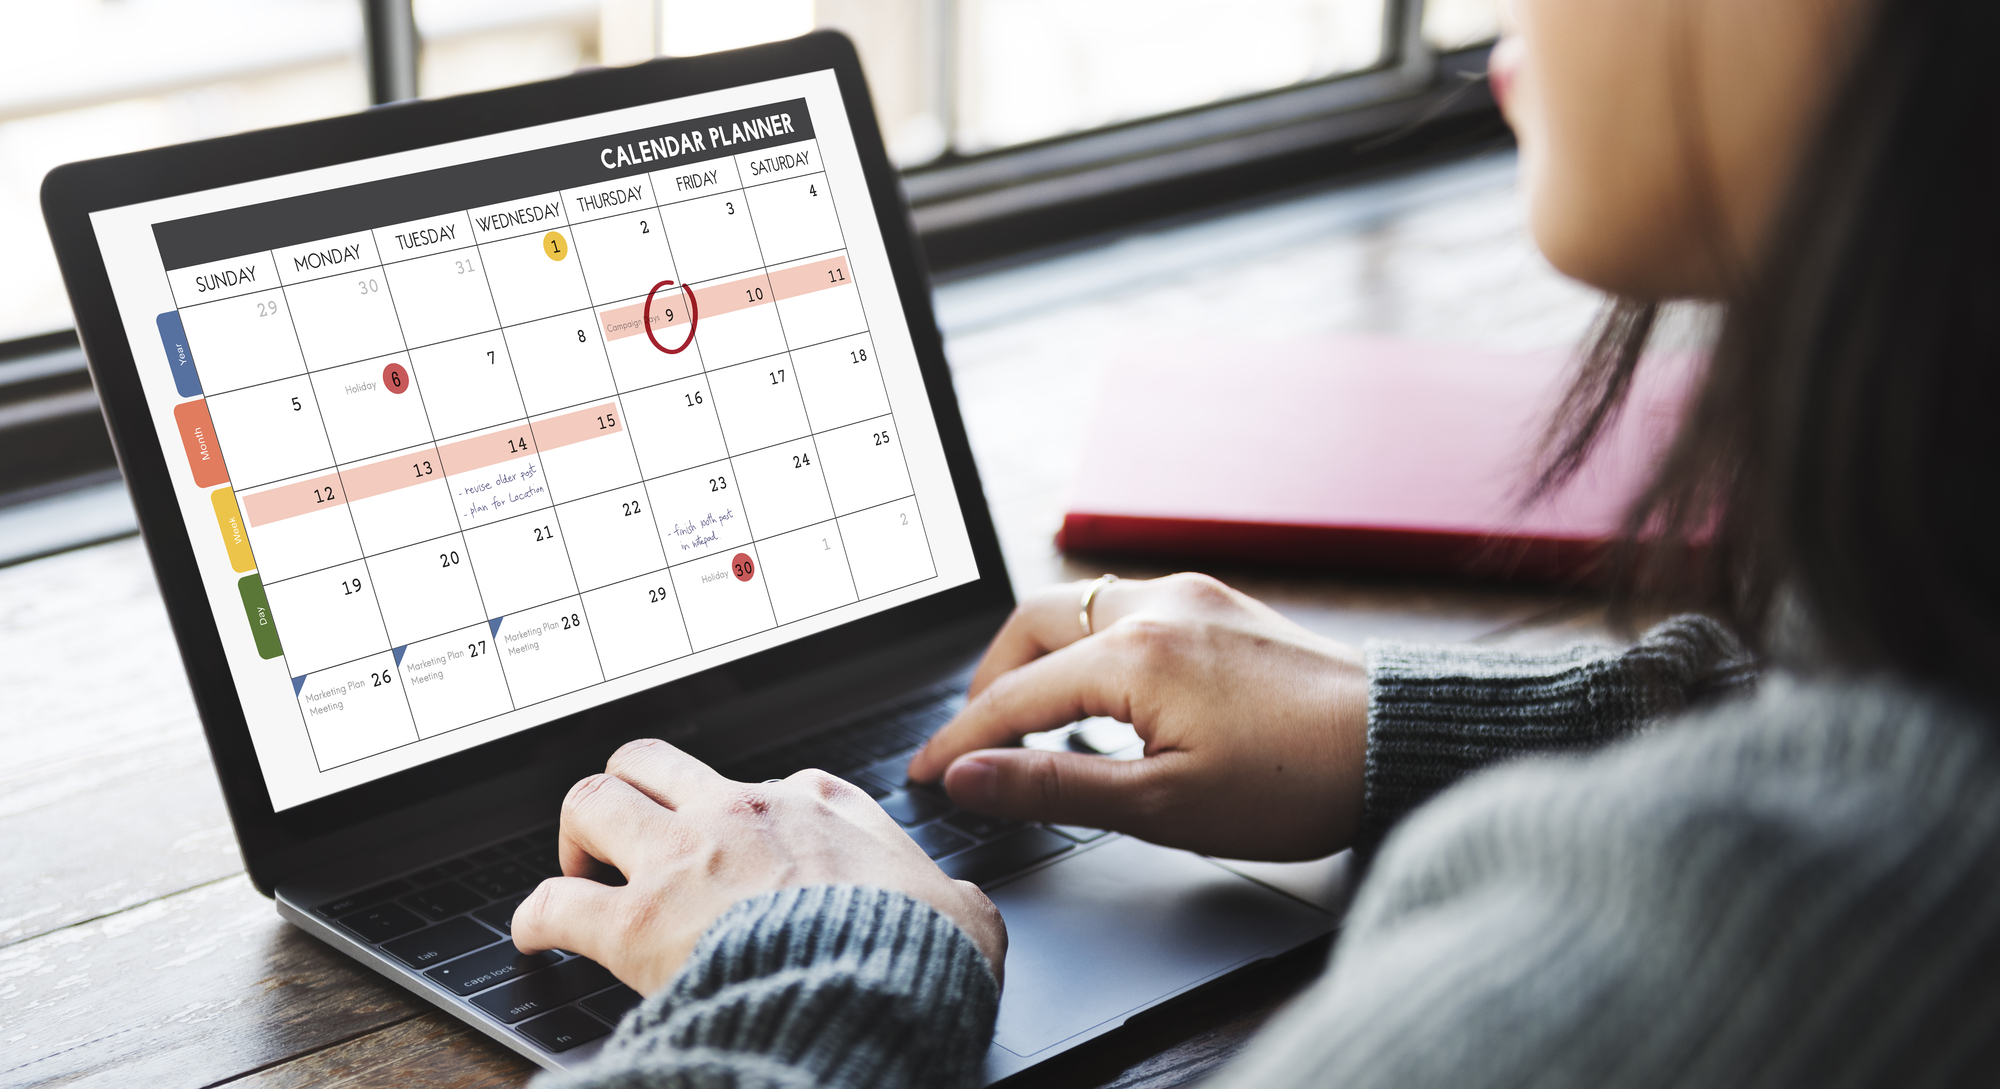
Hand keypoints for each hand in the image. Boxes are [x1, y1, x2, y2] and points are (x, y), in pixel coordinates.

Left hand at [513, 739, 1005, 994]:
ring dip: (577, 833)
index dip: (739, 816)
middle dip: (631, 789)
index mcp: (819, 804)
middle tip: (628, 835)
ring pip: (593, 799)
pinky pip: (554, 902)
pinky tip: (534, 933)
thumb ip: (951, 898)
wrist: (876, 991)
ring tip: (577, 868)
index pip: (764, 783)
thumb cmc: (919, 954)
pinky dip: (535, 915)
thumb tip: (964, 911)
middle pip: (653, 761)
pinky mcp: (637, 921)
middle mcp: (741, 812)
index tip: (735, 849)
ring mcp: (684, 859)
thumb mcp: (962, 912)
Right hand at [907, 573, 1367, 860]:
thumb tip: (970, 777)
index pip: (1013, 696)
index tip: (926, 774)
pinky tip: (1101, 695)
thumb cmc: (1297, 782)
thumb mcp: (1162, 806)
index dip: (961, 739)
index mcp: (1134, 653)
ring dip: (1041, 657)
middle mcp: (1156, 605)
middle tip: (975, 741)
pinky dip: (1089, 646)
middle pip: (1032, 624)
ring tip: (1031, 721)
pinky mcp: (1220, 605)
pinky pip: (1126, 608)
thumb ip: (1054, 785)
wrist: (1399, 742)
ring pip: (1078, 607)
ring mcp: (1192, 596)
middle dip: (991, 680)